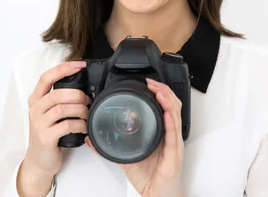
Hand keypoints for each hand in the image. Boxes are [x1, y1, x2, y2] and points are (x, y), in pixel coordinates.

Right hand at [17, 60, 91, 194]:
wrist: (39, 161)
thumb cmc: (49, 133)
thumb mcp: (50, 113)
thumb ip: (61, 100)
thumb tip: (86, 89)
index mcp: (36, 99)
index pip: (46, 78)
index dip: (63, 69)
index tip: (80, 65)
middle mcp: (35, 109)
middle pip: (57, 93)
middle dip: (77, 94)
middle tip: (87, 100)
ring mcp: (39, 124)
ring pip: (63, 108)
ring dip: (80, 110)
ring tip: (87, 114)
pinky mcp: (45, 138)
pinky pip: (66, 125)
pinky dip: (79, 124)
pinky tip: (84, 127)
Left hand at [85, 78, 184, 196]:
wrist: (157, 195)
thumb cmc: (149, 178)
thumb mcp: (126, 157)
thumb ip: (110, 146)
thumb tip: (92, 138)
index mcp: (162, 133)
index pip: (165, 107)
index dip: (159, 92)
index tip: (148, 83)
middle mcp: (170, 136)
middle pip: (173, 106)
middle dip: (164, 91)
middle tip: (152, 82)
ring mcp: (174, 144)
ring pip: (175, 115)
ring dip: (168, 100)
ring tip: (159, 90)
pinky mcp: (174, 154)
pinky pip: (174, 134)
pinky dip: (171, 121)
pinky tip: (167, 112)